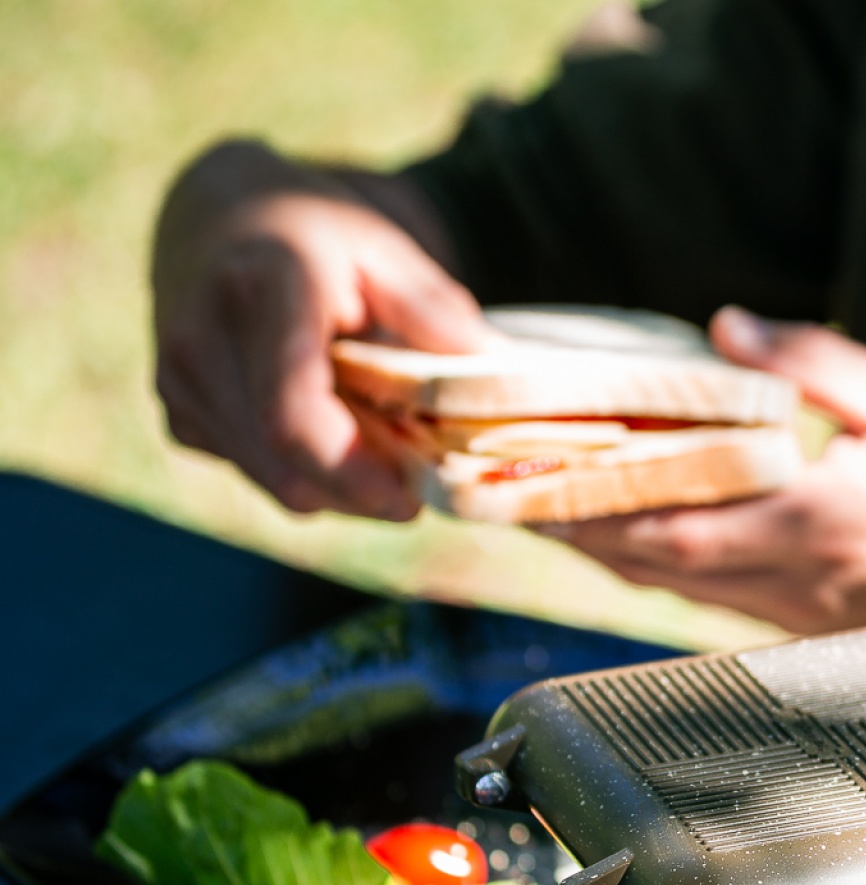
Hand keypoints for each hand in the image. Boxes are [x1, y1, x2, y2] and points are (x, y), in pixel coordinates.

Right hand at [151, 141, 488, 517]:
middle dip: (363, 491)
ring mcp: (181, 385)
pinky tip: (337, 429)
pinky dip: (308, 471)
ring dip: (341, 486)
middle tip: (422, 477)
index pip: (292, 413)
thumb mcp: (383, 248)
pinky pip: (258, 474)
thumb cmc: (316, 233)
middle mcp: (202, 344)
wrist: (218, 214)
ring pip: (276, 482)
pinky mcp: (180, 417)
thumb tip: (497, 368)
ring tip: (385, 443)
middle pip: (287, 467)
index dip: (353, 473)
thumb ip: (434, 310)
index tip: (410, 500)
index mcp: (259, 292)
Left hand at [553, 305, 865, 648]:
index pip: (681, 523)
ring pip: (669, 587)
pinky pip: (700, 594)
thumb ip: (813, 364)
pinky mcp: (795, 617)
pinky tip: (611, 532)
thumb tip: (726, 330)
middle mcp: (791, 576)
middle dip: (568, 528)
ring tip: (529, 505)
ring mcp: (790, 607)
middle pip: (653, 563)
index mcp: (817, 517)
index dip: (597, 509)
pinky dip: (645, 562)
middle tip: (495, 490)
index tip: (532, 477)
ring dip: (595, 549)